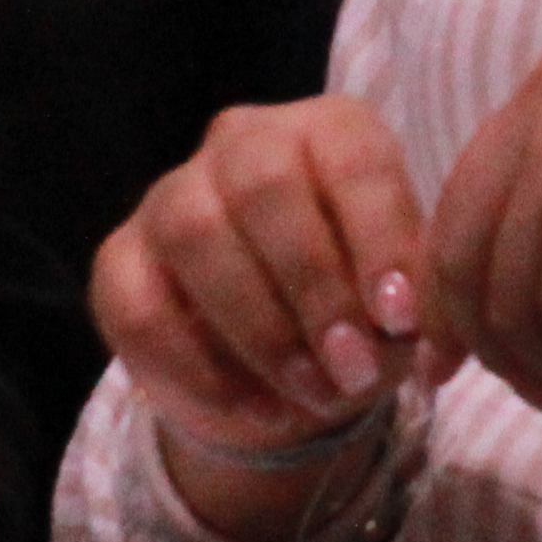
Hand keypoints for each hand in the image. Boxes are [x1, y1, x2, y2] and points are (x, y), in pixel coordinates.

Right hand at [93, 94, 433, 541]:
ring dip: (259, 328)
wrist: (286, 365)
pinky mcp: (120, 259)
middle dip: (313, 286)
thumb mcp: (402, 304)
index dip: (378, 235)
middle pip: (264, 184)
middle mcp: (243, 143)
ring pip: (195, 233)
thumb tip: (421, 341)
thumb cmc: (359, 306)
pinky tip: (252, 408)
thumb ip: (416, 309)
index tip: (399, 319)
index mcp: (328, 132)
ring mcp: (171, 194)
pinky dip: (197, 367)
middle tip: (353, 370)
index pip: (351, 157)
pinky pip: (138, 304)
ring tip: (311, 395)